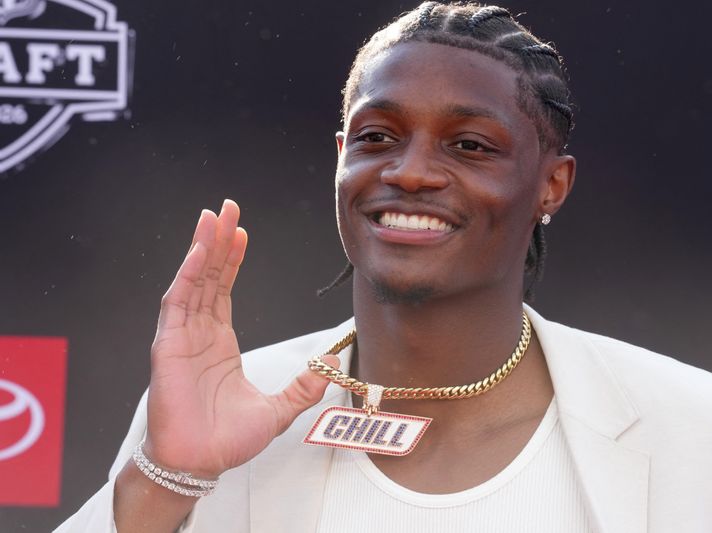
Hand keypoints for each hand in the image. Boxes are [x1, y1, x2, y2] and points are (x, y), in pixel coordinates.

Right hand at [145, 199, 335, 477]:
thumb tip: (331, 365)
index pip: (224, 289)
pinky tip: (197, 252)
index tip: (241, 232)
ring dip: (201, 248)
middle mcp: (199, 333)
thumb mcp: (278, 409)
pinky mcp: (168, 347)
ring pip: (192, 281)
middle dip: (216, 240)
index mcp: (219, 342)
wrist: (200, 464)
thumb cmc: (227, 440)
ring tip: (212, 216)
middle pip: (207, 276)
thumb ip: (303, 387)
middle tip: (226, 206)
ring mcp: (182, 337)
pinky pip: (177, 304)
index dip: (231, 260)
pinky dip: (186, 275)